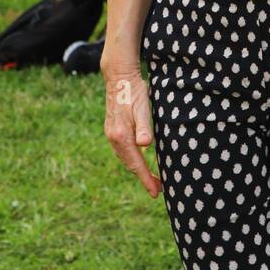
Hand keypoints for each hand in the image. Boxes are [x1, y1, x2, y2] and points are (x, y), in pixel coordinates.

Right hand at [101, 62, 161, 199]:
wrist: (118, 76)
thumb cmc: (134, 91)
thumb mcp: (142, 107)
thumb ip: (143, 127)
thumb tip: (145, 146)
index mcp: (122, 135)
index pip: (136, 164)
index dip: (146, 179)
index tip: (155, 192)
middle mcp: (114, 138)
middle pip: (130, 164)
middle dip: (144, 178)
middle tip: (158, 189)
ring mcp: (111, 134)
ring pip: (126, 159)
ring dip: (138, 170)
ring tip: (151, 179)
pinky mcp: (112, 130)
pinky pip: (123, 151)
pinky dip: (132, 160)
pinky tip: (139, 160)